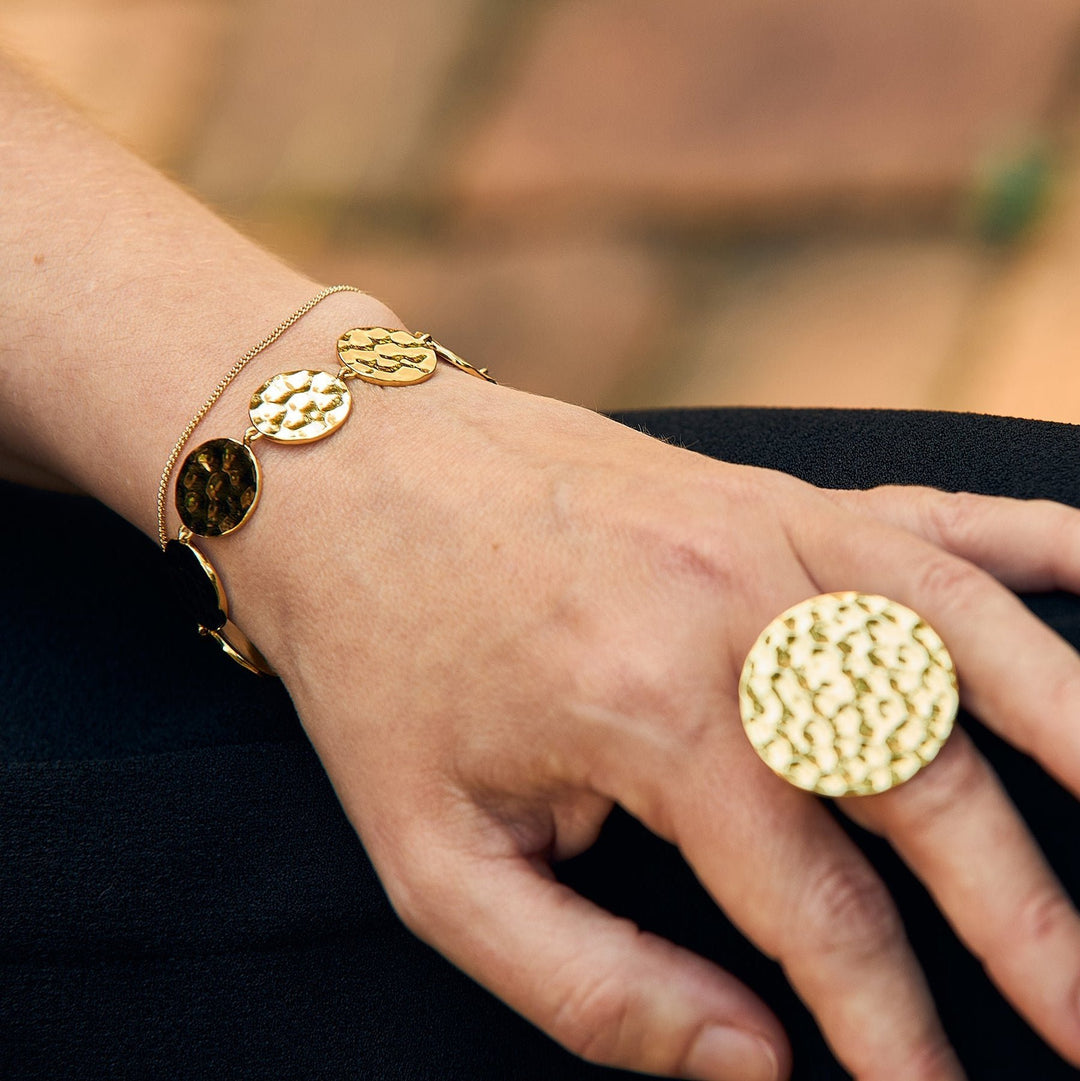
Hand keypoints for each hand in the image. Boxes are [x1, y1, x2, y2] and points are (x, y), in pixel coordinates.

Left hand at [215, 373, 1079, 1080]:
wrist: (350, 479)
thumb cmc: (381, 662)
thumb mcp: (435, 860)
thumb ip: (592, 982)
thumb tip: (751, 1063)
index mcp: (648, 712)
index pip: (813, 907)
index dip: (886, 1024)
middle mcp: (736, 611)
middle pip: (923, 784)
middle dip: (1024, 921)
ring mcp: (766, 532)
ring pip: (968, 640)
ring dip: (1078, 730)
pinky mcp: (765, 491)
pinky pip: (928, 513)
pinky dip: (1032, 539)